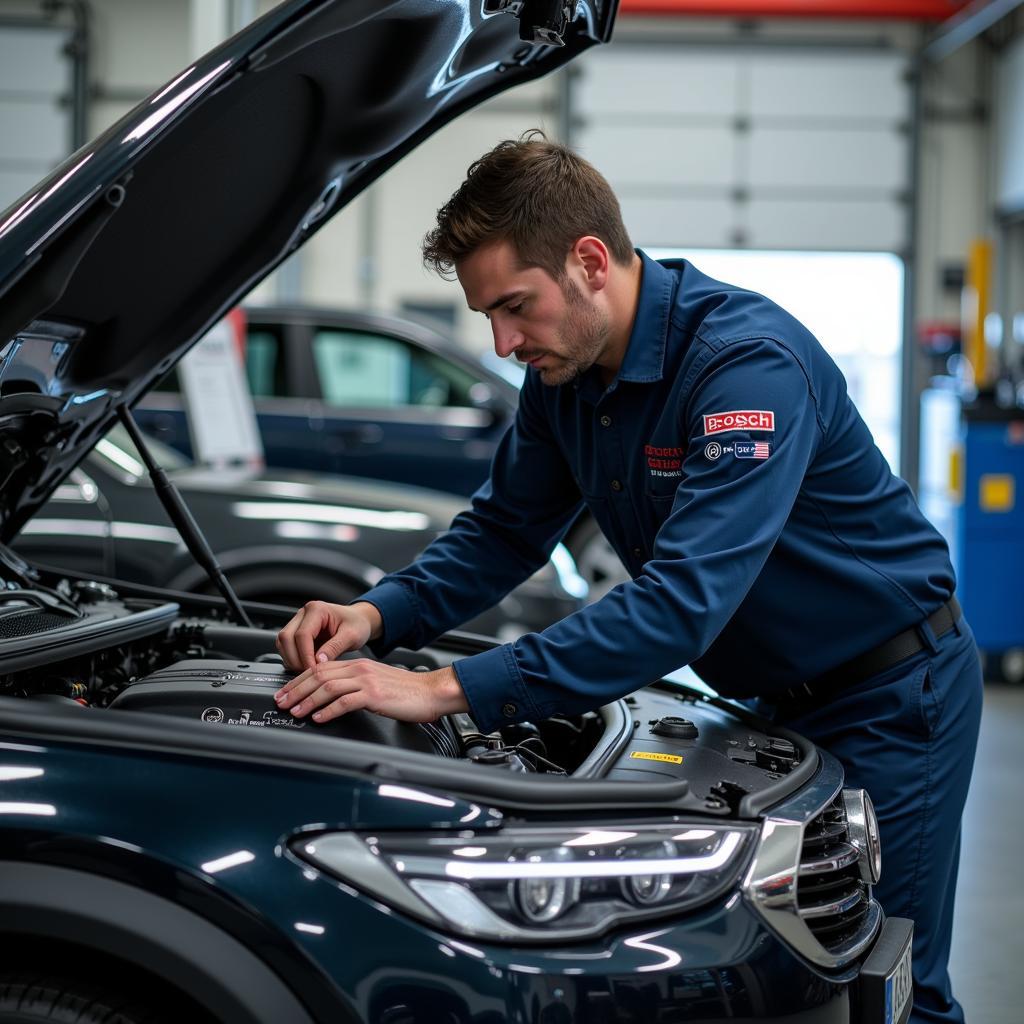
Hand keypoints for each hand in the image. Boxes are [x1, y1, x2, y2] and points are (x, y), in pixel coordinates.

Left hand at [273, 661, 467, 723]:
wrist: (431, 692)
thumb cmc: (406, 692)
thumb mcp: (375, 683)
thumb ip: (354, 685)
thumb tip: (331, 698)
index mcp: (358, 665)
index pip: (320, 669)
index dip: (299, 681)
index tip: (286, 692)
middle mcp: (359, 669)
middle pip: (319, 675)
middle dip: (296, 690)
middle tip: (282, 703)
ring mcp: (367, 681)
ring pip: (328, 687)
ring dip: (308, 701)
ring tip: (296, 712)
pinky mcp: (374, 695)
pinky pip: (345, 701)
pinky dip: (328, 710)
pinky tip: (319, 719)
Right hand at [276, 600, 381, 671]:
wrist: (358, 621)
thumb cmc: (357, 624)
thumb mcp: (352, 635)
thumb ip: (335, 647)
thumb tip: (319, 661)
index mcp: (317, 609)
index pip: (302, 634)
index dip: (305, 655)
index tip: (313, 670)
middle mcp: (303, 614)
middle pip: (286, 637)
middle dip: (295, 659)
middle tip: (309, 673)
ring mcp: (298, 623)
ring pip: (282, 643)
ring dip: (291, 660)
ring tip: (308, 671)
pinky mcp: (297, 633)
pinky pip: (287, 648)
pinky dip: (293, 659)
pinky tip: (305, 667)